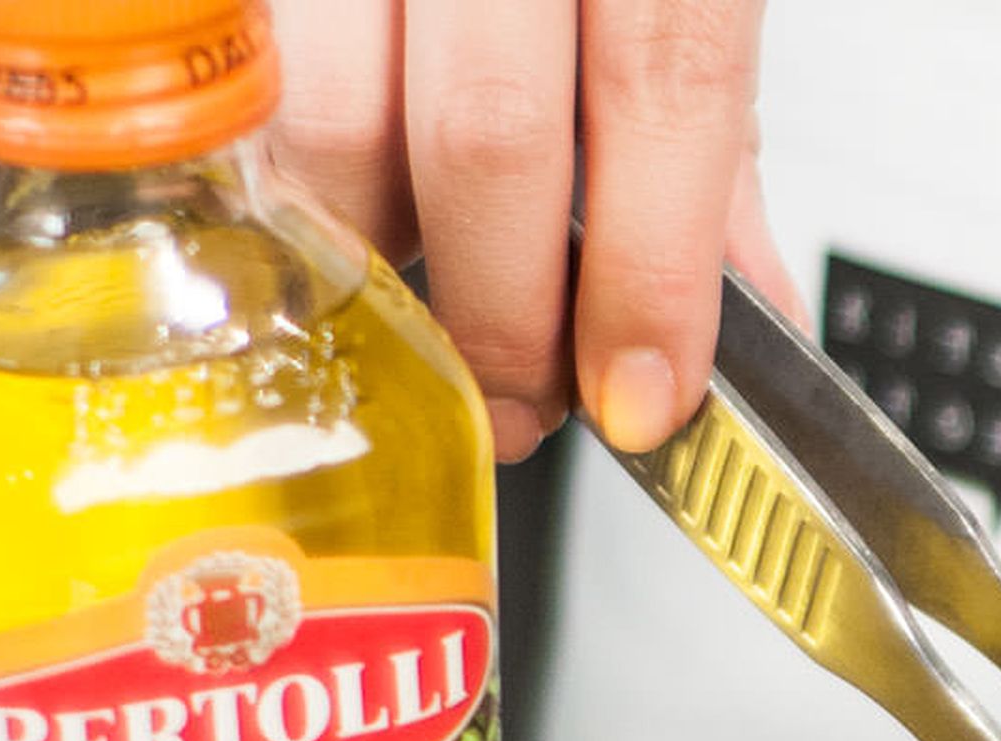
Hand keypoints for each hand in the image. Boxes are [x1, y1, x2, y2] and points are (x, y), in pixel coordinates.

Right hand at [265, 0, 791, 461]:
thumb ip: (708, 146)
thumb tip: (748, 315)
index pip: (666, 99)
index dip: (651, 276)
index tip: (642, 398)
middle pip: (490, 132)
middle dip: (504, 312)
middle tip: (523, 400)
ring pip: (334, 113)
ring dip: (381, 256)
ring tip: (429, 303)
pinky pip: (251, 81)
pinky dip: (295, 176)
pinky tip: (346, 214)